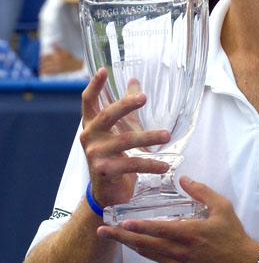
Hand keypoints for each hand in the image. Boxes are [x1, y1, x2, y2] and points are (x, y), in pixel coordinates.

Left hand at [39, 46, 83, 74]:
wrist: (76, 65)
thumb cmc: (70, 58)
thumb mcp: (64, 51)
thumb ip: (57, 47)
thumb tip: (51, 43)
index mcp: (57, 55)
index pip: (46, 56)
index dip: (42, 57)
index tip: (40, 58)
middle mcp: (56, 61)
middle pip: (45, 62)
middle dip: (41, 63)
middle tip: (40, 63)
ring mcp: (57, 67)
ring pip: (46, 68)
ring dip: (42, 68)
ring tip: (40, 68)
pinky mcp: (58, 71)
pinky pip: (50, 72)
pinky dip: (45, 72)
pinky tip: (43, 72)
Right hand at [80, 68, 170, 209]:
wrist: (106, 191)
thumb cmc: (112, 155)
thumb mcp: (116, 131)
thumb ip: (124, 107)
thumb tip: (134, 81)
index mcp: (91, 124)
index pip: (88, 101)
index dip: (94, 86)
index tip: (103, 70)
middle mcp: (90, 136)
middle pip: (107, 115)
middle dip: (126, 105)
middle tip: (143, 97)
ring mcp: (96, 154)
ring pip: (126, 140)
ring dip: (149, 137)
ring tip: (166, 135)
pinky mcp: (106, 170)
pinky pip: (133, 164)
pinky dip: (151, 164)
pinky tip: (165, 165)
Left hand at [97, 176, 258, 262]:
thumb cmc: (233, 235)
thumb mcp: (222, 207)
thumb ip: (201, 191)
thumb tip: (183, 179)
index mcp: (189, 233)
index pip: (157, 229)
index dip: (137, 226)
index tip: (120, 222)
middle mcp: (180, 252)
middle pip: (144, 244)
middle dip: (121, 237)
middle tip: (103, 231)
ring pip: (148, 254)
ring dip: (130, 245)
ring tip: (114, 237)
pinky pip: (158, 261)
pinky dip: (146, 252)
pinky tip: (138, 245)